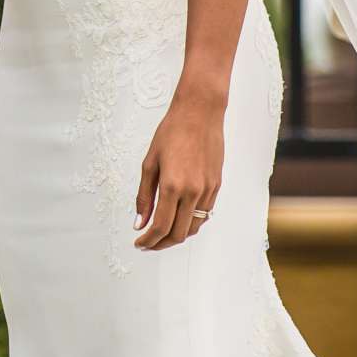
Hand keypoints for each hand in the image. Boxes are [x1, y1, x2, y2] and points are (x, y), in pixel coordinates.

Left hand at [133, 93, 224, 250]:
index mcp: (172, 185)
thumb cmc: (171, 132)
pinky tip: (178, 217)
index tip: (139, 244)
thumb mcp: (150, 162)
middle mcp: (193, 192)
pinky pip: (204, 214)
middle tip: (148, 243)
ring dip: (177, 236)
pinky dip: (190, 222)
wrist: (200, 112)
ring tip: (162, 232)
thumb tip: (139, 223)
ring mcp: (207, 190)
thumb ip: (144, 196)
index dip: (148, 241)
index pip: (161, 227)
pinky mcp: (216, 186)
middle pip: (178, 234)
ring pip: (193, 228)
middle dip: (161, 244)